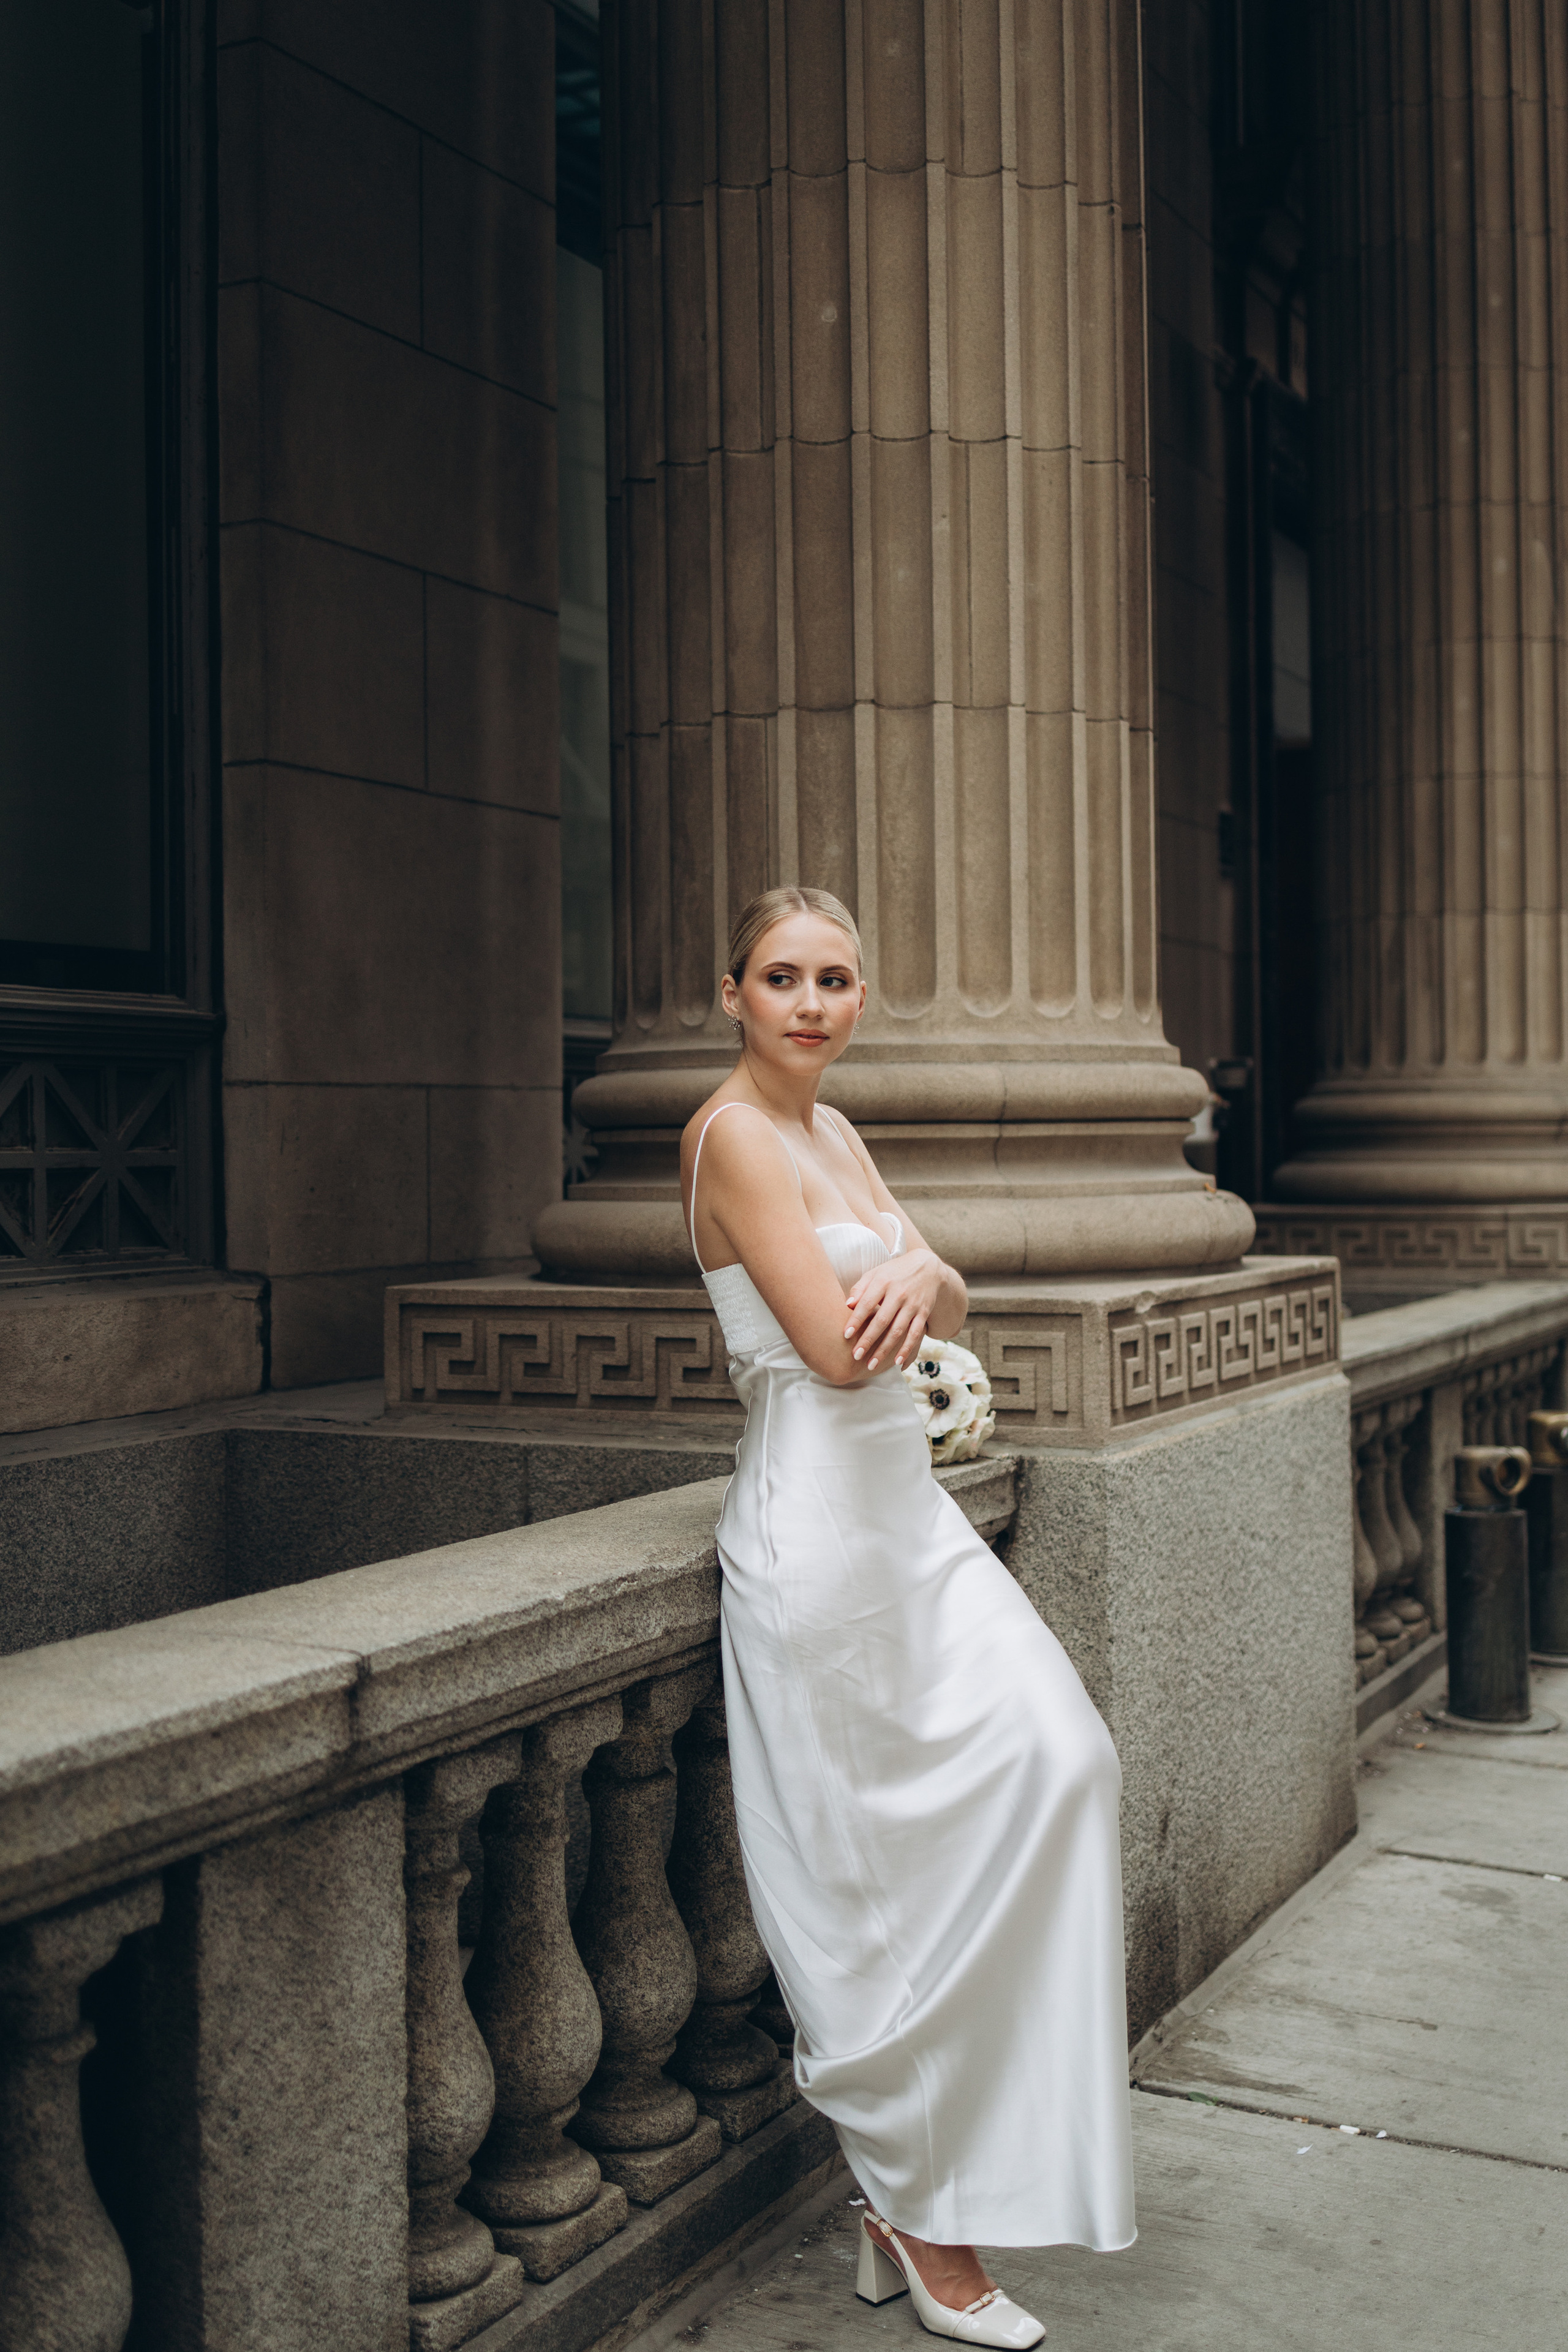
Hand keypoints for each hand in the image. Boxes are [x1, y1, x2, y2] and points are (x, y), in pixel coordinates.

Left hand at [843, 1249, 947, 1370]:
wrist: (927, 1267)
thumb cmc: (894, 1273)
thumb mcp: (876, 1273)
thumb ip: (860, 1288)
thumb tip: (847, 1305)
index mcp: (883, 1282)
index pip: (867, 1304)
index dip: (856, 1320)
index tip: (845, 1335)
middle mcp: (898, 1294)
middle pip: (882, 1320)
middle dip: (868, 1339)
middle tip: (855, 1355)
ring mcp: (913, 1304)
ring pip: (898, 1331)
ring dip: (885, 1349)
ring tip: (871, 1365)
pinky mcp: (924, 1313)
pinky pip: (915, 1334)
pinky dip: (907, 1349)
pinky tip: (897, 1362)